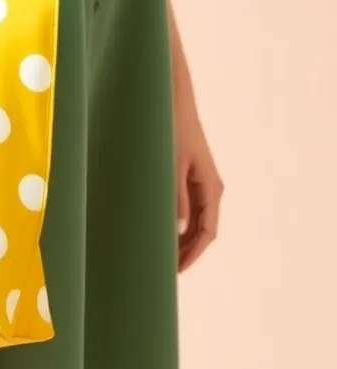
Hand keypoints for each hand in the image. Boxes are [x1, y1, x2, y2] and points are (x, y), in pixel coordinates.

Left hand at [173, 46, 223, 271]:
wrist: (170, 98)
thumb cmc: (170, 128)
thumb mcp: (171, 164)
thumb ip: (174, 197)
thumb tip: (178, 230)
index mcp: (211, 188)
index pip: (208, 232)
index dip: (192, 254)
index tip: (175, 270)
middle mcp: (209, 187)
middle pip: (202, 229)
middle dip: (185, 250)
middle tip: (162, 269)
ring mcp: (199, 180)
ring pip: (193, 219)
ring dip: (179, 236)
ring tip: (157, 253)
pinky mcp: (187, 173)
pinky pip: (185, 205)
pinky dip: (174, 220)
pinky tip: (156, 226)